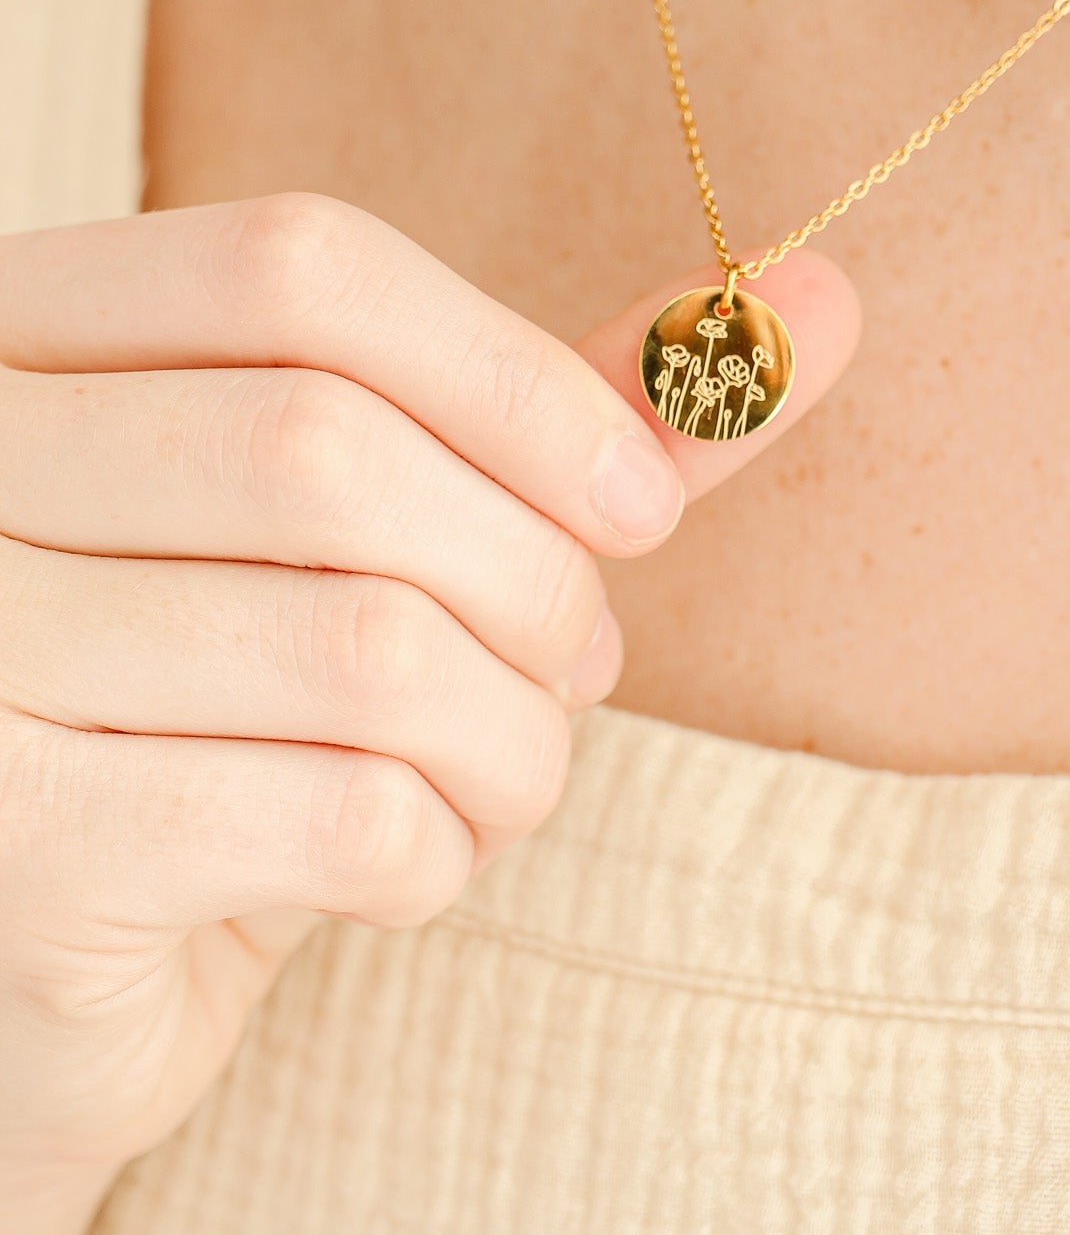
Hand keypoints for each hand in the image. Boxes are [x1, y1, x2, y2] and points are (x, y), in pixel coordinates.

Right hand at [0, 193, 857, 1194]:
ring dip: (511, 739)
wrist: (50, 968)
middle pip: (329, 452)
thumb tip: (822, 301)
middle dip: (530, 580)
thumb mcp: (379, 538)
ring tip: (510, 773)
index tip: (643, 499)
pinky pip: (334, 818)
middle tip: (581, 665)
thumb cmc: (231, 713)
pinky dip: (438, 852)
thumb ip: (565, 418)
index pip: (298, 266)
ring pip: (363, 650)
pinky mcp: (17, 841)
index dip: (512, 373)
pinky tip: (412, 863)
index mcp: (35, 334)